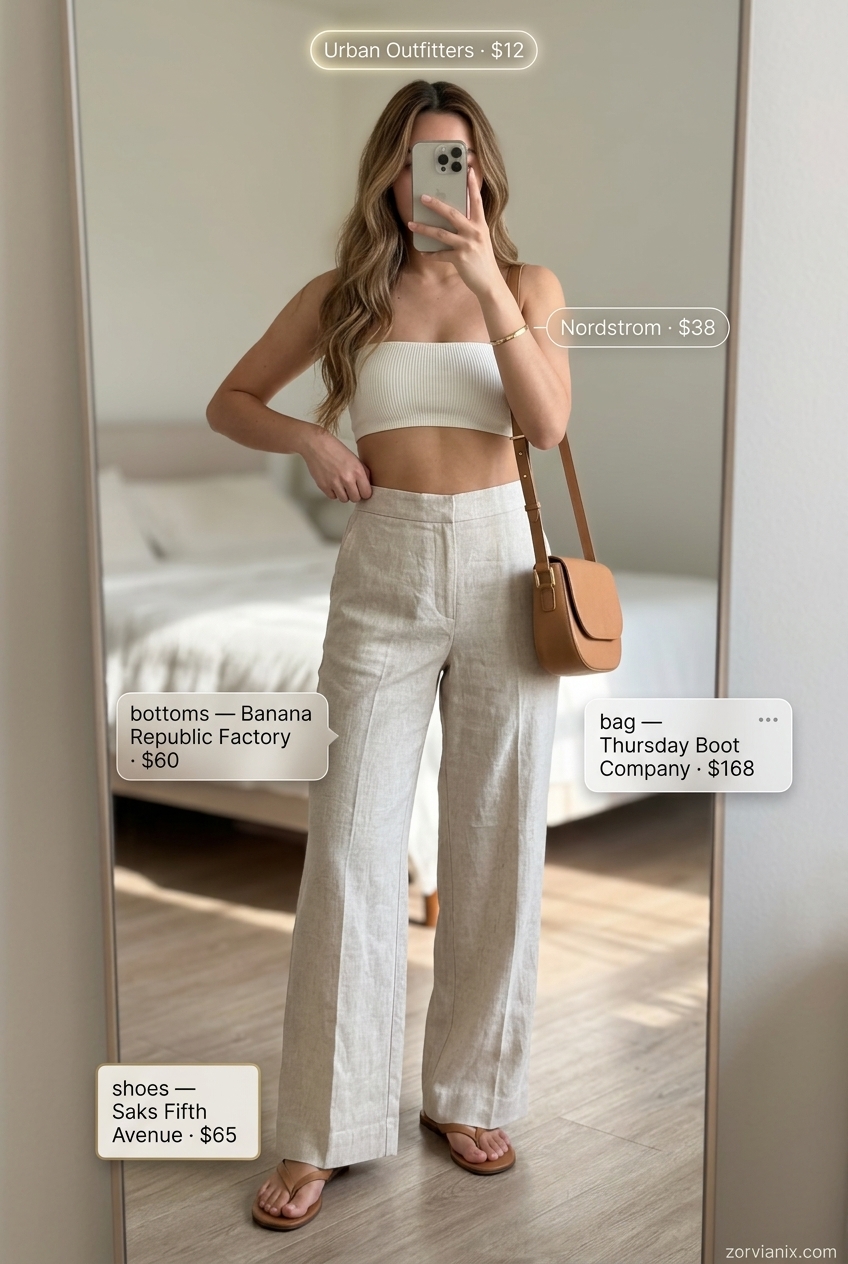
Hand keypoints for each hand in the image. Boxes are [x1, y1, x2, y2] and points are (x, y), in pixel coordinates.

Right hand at [302, 426, 371, 500]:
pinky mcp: (324, 486)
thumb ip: (363, 472)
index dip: (364, 492)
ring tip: (341, 485)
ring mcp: (334, 483)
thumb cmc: (335, 449)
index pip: (366, 493)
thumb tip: (367, 485)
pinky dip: (333, 492)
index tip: (362, 490)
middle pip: (356, 499)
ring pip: (344, 499)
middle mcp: (347, 479)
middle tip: (351, 488)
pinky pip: (332, 497)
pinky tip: (332, 483)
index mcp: (357, 471)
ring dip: (344, 494)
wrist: (317, 445)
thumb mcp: (355, 458)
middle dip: (354, 494)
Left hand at [408, 167, 503, 299]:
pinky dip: (430, 254)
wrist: (490, 283)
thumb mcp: (481, 240)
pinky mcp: (460, 258)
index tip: (467, 170)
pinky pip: (440, 254)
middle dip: (435, 204)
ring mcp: (467, 245)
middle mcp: (474, 232)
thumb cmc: (483, 261)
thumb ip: (470, 228)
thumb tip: (453, 218)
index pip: (476, 201)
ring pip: (440, 233)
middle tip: (422, 197)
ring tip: (411, 223)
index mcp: (481, 225)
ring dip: (423, 228)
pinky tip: (423, 252)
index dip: (472, 185)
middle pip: (451, 213)